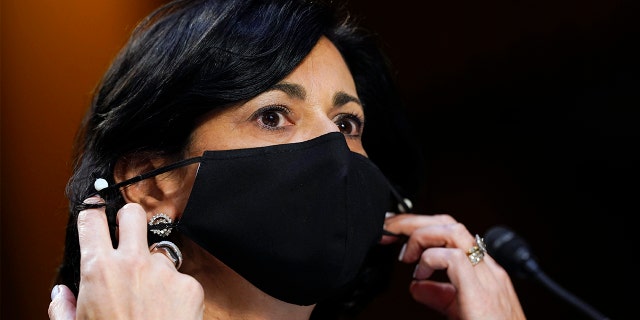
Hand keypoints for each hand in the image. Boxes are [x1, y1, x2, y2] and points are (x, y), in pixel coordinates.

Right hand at [49, 197, 203, 319]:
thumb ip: (63, 307)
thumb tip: (61, 293)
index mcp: (99, 269)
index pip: (91, 221)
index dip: (91, 212)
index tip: (94, 208)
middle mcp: (132, 262)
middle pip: (132, 214)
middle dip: (128, 219)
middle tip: (127, 232)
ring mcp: (164, 271)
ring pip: (159, 252)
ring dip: (153, 268)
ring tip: (149, 298)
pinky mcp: (189, 284)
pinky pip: (180, 279)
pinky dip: (175, 292)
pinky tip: (167, 311)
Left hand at [382, 213, 525, 319]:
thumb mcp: (460, 312)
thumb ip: (440, 296)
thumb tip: (417, 285)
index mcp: (484, 272)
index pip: (453, 233)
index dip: (423, 227)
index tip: (398, 234)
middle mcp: (488, 270)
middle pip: (450, 224)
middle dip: (416, 221)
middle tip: (391, 229)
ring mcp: (487, 279)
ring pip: (453, 231)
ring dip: (421, 235)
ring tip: (405, 254)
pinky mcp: (479, 293)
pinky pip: (453, 258)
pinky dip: (430, 260)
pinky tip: (420, 275)